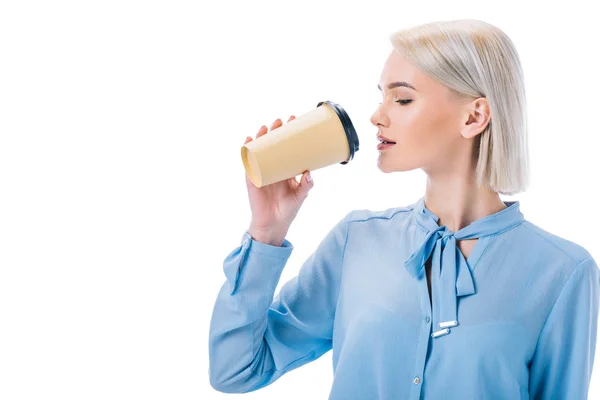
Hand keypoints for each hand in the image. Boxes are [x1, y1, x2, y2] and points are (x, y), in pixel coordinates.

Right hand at [244, 116, 313, 244]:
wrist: (274, 225)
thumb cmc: (288, 209)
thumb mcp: (301, 195)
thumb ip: (306, 185)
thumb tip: (309, 172)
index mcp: (285, 169)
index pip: (286, 147)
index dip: (289, 134)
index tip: (294, 120)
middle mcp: (273, 167)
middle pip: (272, 144)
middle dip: (275, 131)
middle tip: (280, 121)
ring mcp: (261, 171)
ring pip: (259, 150)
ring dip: (260, 137)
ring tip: (265, 128)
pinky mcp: (252, 178)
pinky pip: (248, 162)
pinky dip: (247, 150)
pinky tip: (247, 140)